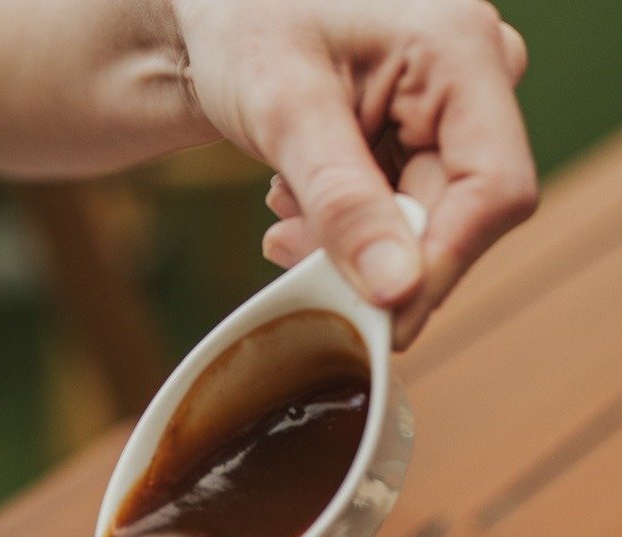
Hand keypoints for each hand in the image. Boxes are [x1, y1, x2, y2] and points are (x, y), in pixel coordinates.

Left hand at [174, 0, 536, 344]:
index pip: (494, 190)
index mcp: (460, 50)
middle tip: (288, 241)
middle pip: (458, 218)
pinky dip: (344, 227)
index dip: (439, 268)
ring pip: (424, 227)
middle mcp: (477, 78)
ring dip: (349, 241)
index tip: (377, 322)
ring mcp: (456, 110)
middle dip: (372, 253)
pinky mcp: (428, 137)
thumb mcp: (286, 113)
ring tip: (285, 202)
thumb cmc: (250, 26)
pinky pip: (401, 216)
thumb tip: (398, 292)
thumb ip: (343, 203)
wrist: (225, 10)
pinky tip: (298, 196)